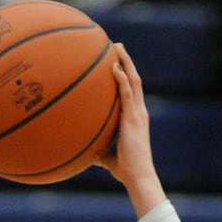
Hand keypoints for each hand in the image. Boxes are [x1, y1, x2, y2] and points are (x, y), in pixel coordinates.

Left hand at [93, 43, 164, 218]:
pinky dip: (121, 79)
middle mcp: (139, 112)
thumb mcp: (107, 156)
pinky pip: (127, 94)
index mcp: (135, 118)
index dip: (126, 75)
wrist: (138, 176)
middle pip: (134, 79)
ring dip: (125, 62)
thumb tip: (83, 150)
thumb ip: (98, 149)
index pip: (132, 91)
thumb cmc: (125, 170)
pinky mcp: (133, 118)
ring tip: (116, 47)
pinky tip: (114, 67)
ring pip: (133, 81)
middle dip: (126, 61)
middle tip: (117, 46)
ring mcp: (138, 113)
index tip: (118, 62)